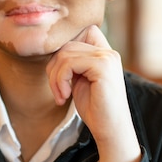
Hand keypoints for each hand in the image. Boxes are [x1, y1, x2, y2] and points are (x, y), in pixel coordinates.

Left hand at [46, 25, 140, 161]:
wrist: (111, 130)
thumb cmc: (94, 109)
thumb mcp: (79, 80)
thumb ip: (71, 63)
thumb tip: (51, 50)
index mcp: (104, 53)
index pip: (81, 32)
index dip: (64, 49)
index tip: (60, 75)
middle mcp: (108, 52)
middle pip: (67, 44)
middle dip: (54, 68)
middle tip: (57, 91)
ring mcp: (107, 58)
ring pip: (65, 53)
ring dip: (55, 77)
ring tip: (61, 95)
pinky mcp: (103, 67)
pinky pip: (69, 63)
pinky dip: (60, 80)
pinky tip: (65, 96)